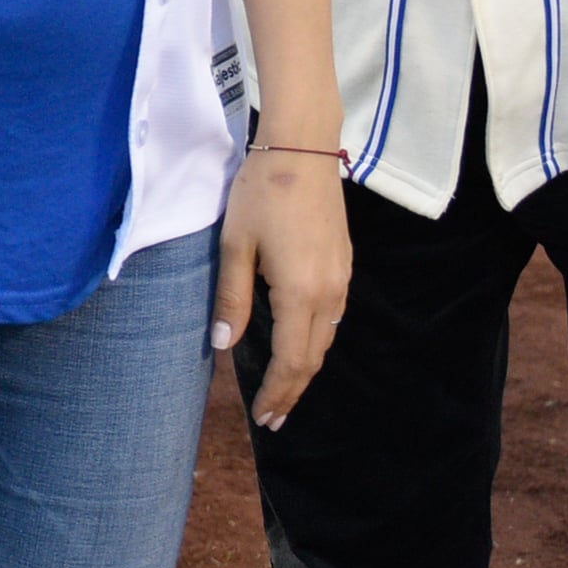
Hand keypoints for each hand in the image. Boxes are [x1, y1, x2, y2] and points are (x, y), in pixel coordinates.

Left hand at [213, 145, 350, 426]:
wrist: (303, 149)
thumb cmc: (261, 193)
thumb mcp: (235, 245)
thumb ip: (232, 298)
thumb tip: (223, 345)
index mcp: (301, 293)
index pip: (292, 362)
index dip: (278, 394)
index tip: (264, 418)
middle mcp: (330, 294)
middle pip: (313, 358)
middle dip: (293, 391)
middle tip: (273, 418)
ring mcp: (342, 280)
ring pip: (326, 340)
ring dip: (306, 368)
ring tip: (283, 390)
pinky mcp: (344, 265)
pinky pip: (332, 318)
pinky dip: (315, 342)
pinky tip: (299, 344)